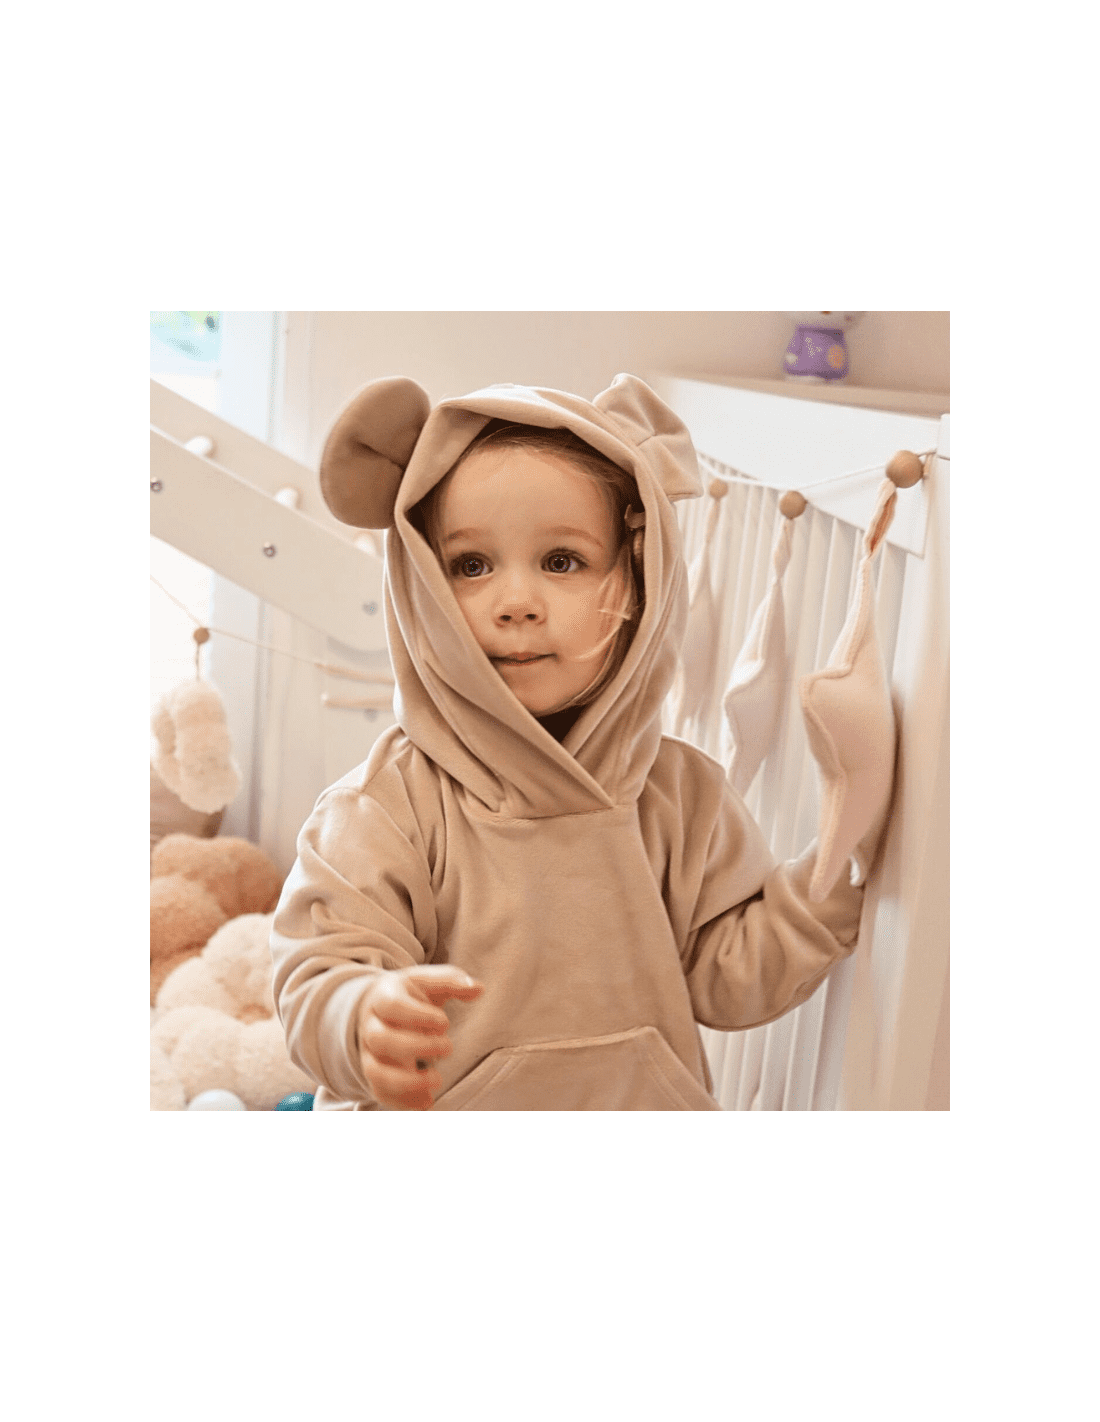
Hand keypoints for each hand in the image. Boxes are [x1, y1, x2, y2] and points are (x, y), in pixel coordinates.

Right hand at [357, 965, 483, 1109]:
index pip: (392, 1006)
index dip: (418, 1015)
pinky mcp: (375, 1074)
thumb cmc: (410, 995)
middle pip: (381, 1039)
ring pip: (375, 1071)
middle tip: (448, 1047)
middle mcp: (371, 1026)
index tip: (445, 1022)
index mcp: (383, 997)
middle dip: (417, 1046)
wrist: (379, 1009)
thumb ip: (452, 981)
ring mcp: (369, 1052)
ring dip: (407, 1081)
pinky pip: (380, 1092)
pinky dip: (402, 1102)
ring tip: (437, 1080)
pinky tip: (427, 1101)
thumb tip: (478, 988)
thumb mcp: (428, 981)